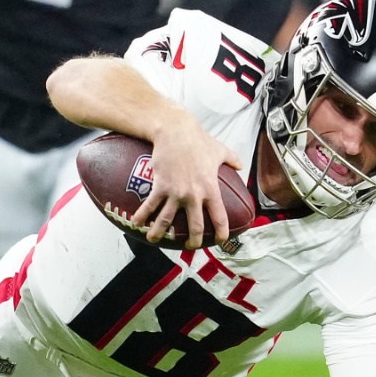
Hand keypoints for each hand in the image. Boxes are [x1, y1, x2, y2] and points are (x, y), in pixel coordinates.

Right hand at [132, 110, 242, 249]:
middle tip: (189, 246)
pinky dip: (141, 216)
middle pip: (194, 226)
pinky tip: (135, 223)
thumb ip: (232, 159)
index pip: (219, 217)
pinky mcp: (160, 186)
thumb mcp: (219, 149)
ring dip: (159, 233)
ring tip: (153, 240)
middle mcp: (194, 195)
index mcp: (211, 189)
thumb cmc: (198, 140)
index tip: (219, 241)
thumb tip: (240, 164)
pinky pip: (150, 205)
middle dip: (192, 241)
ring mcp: (176, 192)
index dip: (221, 232)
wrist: (175, 131)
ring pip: (167, 220)